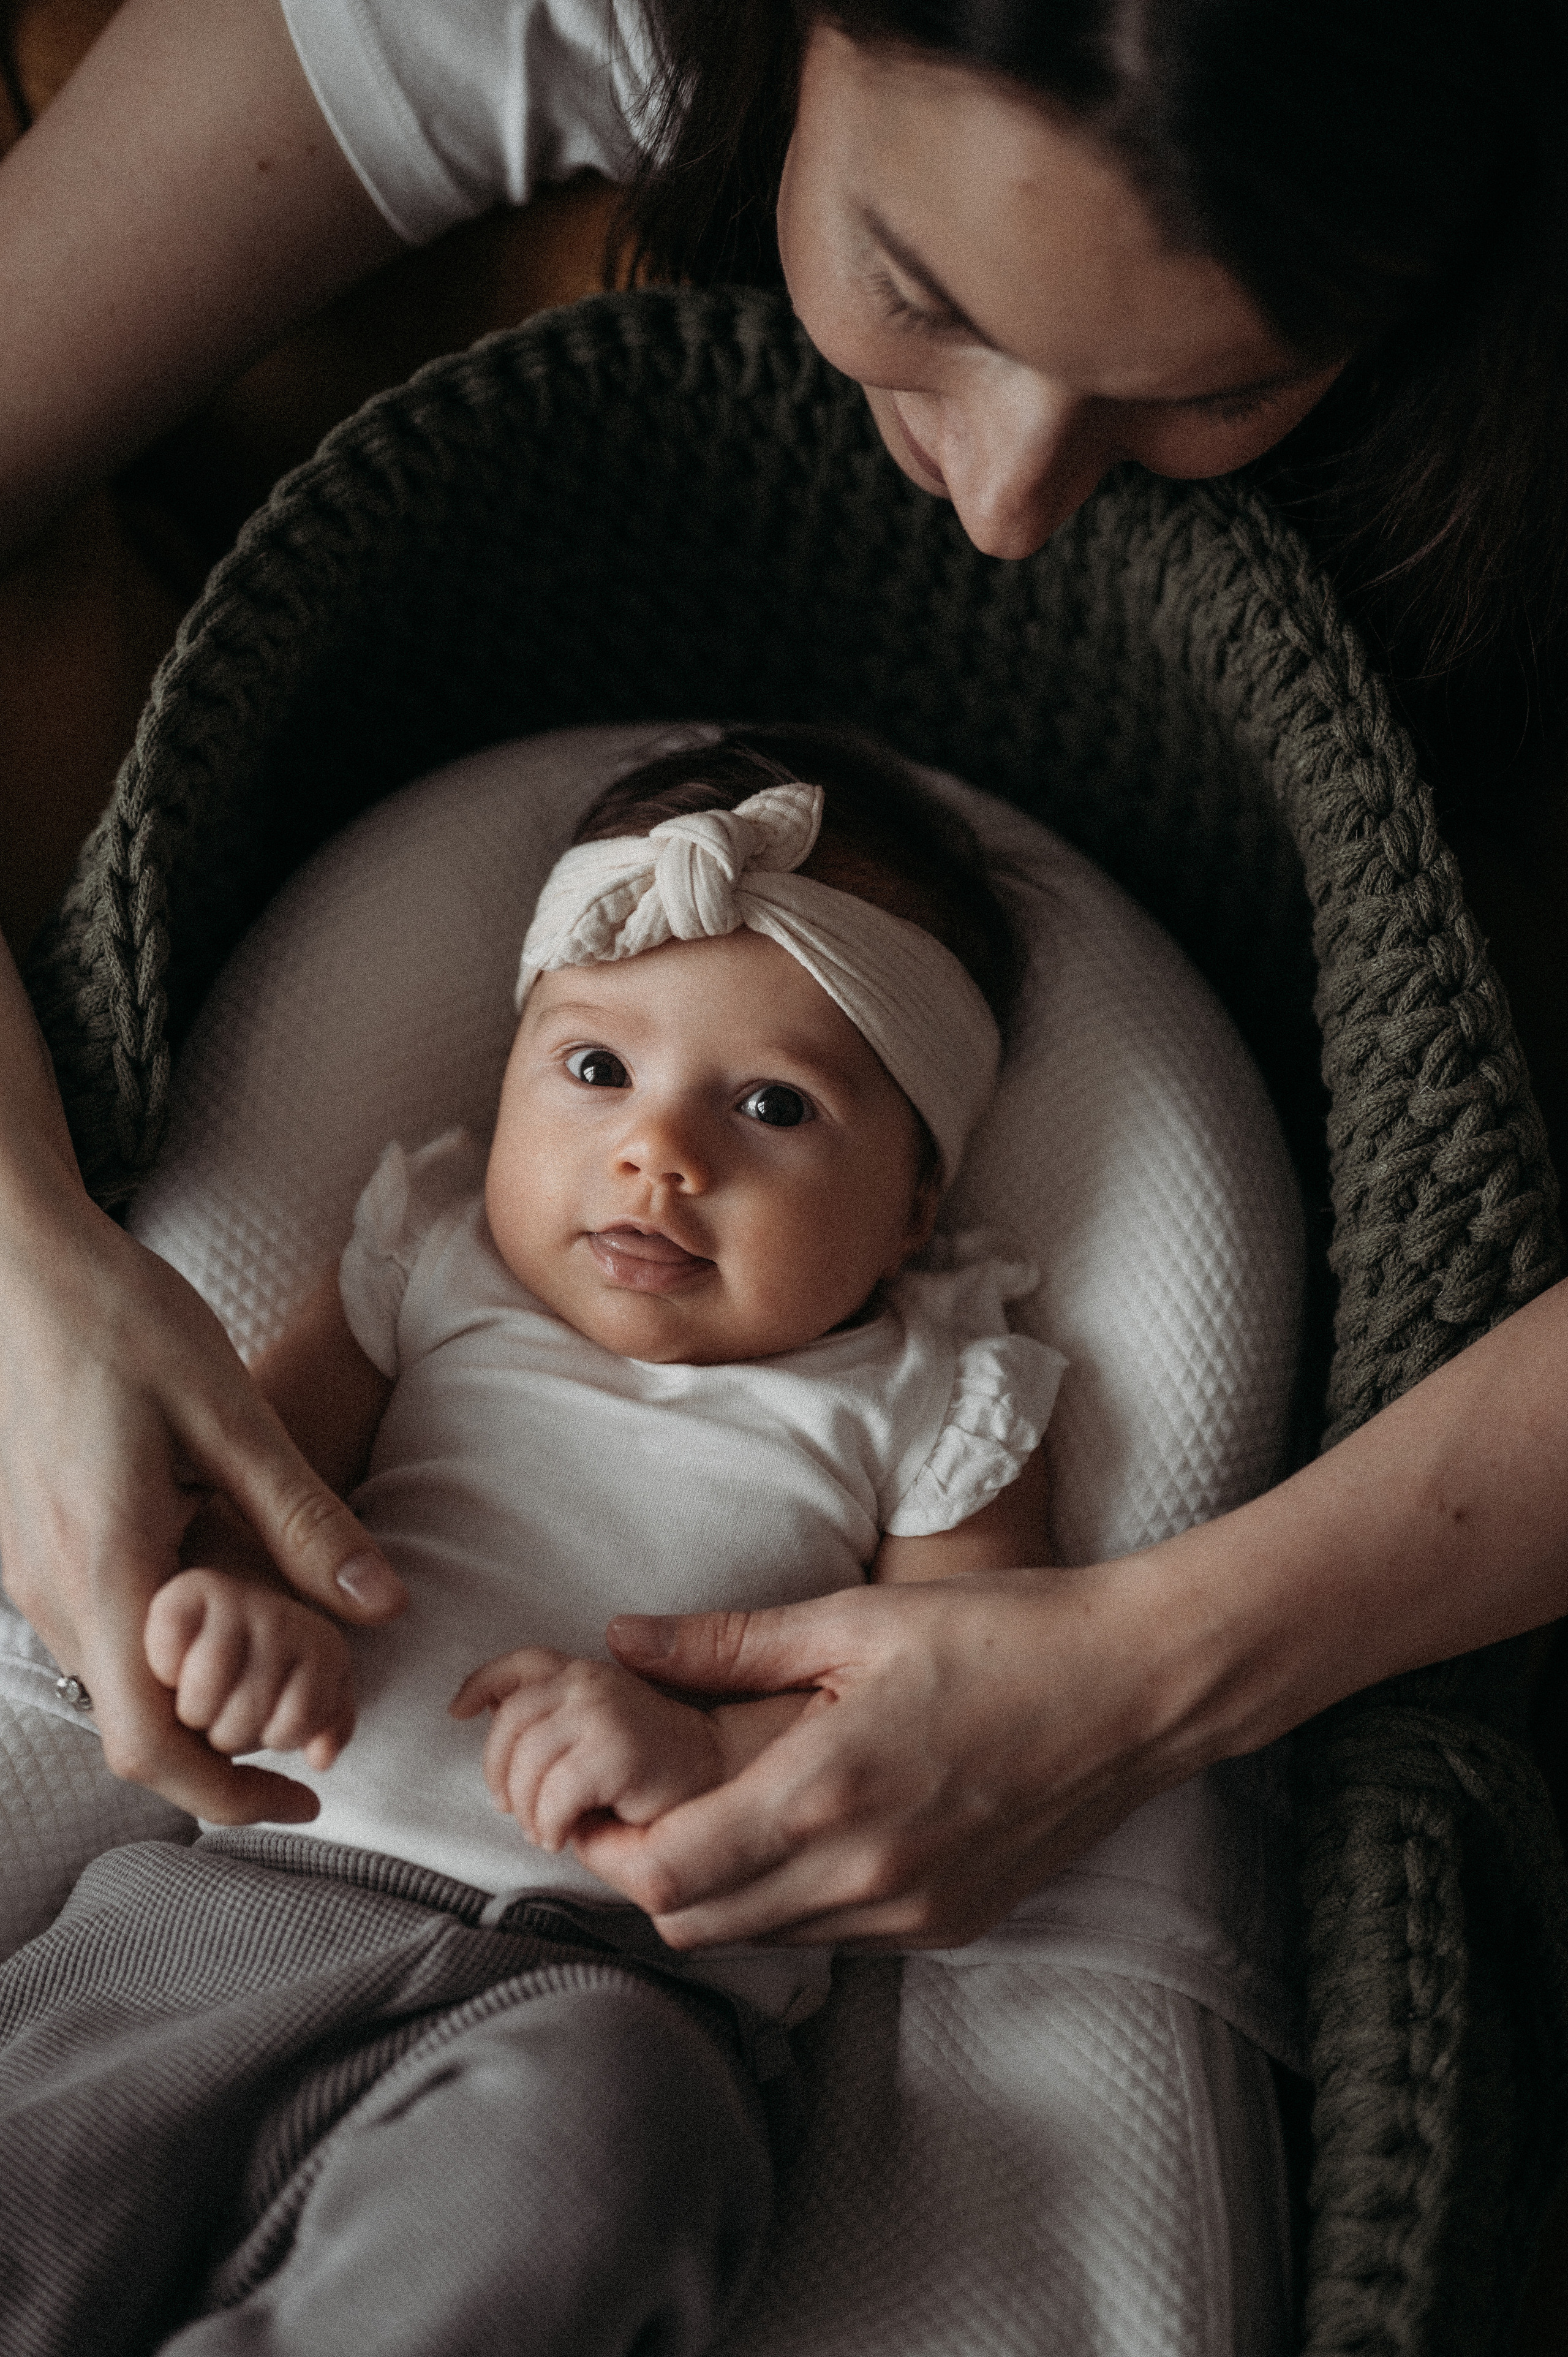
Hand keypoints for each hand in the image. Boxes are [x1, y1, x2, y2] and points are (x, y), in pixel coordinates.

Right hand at [0, 1180, 403, 1823]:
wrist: (20, 1260)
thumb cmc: (122, 1320)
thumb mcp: (230, 1413)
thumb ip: (304, 1518)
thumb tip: (384, 1606)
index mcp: (104, 1569)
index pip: (151, 1744)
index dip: (230, 1795)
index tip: (308, 1798)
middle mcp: (52, 1593)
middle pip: (140, 1722)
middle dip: (234, 1735)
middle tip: (324, 1708)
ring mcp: (33, 1574)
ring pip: (123, 1676)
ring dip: (204, 1681)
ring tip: (288, 1642)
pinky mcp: (34, 1546)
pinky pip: (105, 1625)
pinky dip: (171, 1635)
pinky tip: (223, 1578)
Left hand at [450, 1649, 731, 1855]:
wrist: (717, 1789)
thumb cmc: (654, 1774)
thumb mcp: (597, 1735)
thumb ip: (554, 1720)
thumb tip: (486, 1713)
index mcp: (587, 1672)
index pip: (523, 1663)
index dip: (482, 1682)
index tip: (458, 1711)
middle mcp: (593, 1679)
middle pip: (511, 1721)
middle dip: (499, 1772)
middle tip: (513, 1810)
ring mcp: (605, 1711)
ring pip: (526, 1763)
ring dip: (527, 1809)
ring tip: (546, 1830)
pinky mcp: (618, 1751)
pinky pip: (553, 1793)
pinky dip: (550, 1824)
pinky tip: (566, 1837)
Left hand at [593, 1570, 1215, 1951]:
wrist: (1135, 1687)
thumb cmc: (1001, 1634)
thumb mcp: (856, 1618)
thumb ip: (729, 1641)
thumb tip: (622, 1636)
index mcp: (826, 1793)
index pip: (668, 1876)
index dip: (609, 1850)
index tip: (595, 1801)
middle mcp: (862, 1875)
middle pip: (697, 1924)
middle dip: (649, 1876)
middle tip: (639, 1809)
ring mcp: (909, 1914)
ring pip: (761, 1937)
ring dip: (718, 1893)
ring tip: (713, 1816)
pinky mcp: (948, 1927)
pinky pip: (831, 1936)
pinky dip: (789, 1901)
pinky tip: (799, 1833)